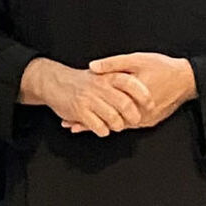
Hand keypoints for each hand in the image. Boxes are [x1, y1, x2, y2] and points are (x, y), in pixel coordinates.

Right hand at [18, 57, 148, 137]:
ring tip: (116, 125)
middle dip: (133, 116)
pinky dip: (103, 130)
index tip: (151, 105)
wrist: (54, 82)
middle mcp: (99, 86)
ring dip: (118, 125)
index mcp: (107, 76)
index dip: (143, 95)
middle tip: (135, 121)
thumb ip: (118, 82)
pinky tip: (102, 128)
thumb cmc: (82, 82)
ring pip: (113, 118)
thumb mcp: (101, 74)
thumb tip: (141, 94)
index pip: (131, 84)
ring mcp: (89, 99)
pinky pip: (99, 126)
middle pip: (125, 104)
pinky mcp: (80, 111)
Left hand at [80, 53, 196, 130]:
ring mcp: (145, 120)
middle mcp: (140, 114)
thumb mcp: (136, 60)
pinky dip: (114, 123)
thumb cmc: (162, 67)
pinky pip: (128, 124)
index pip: (104, 112)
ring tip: (79, 126)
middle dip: (89, 123)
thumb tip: (92, 67)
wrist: (187, 79)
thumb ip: (113, 63)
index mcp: (133, 99)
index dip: (86, 115)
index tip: (69, 117)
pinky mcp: (149, 121)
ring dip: (100, 125)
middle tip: (69, 124)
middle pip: (108, 122)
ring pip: (118, 126)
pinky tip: (103, 122)